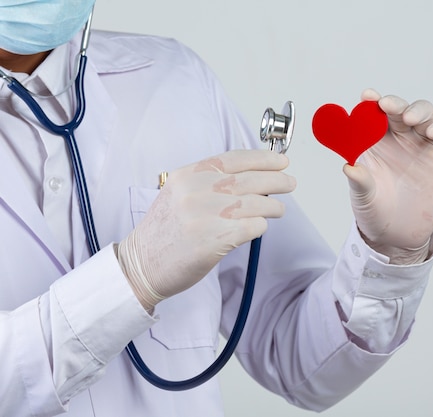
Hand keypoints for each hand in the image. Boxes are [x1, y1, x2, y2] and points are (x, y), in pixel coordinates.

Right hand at [116, 149, 295, 309]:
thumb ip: (208, 183)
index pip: (233, 159)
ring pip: (256, 203)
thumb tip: (251, 177)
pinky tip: (260, 226)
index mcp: (188, 175)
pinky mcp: (215, 239)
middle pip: (249, 179)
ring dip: (273, 206)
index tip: (280, 161)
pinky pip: (252, 226)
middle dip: (276, 180)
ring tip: (278, 209)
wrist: (142, 264)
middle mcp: (196, 191)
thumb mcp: (178, 194)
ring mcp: (205, 215)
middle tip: (289, 183)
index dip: (262, 158)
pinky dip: (261, 226)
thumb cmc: (164, 232)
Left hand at [344, 89, 432, 263]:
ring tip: (409, 119)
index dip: (370, 101)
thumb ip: (359, 182)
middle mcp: (398, 137)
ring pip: (423, 112)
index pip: (372, 114)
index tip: (367, 96)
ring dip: (417, 110)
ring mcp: (421, 142)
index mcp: (373, 141)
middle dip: (393, 103)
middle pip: (398, 109)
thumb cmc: (375, 211)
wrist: (398, 235)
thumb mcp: (363, 198)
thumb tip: (349, 167)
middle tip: (386, 105)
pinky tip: (432, 132)